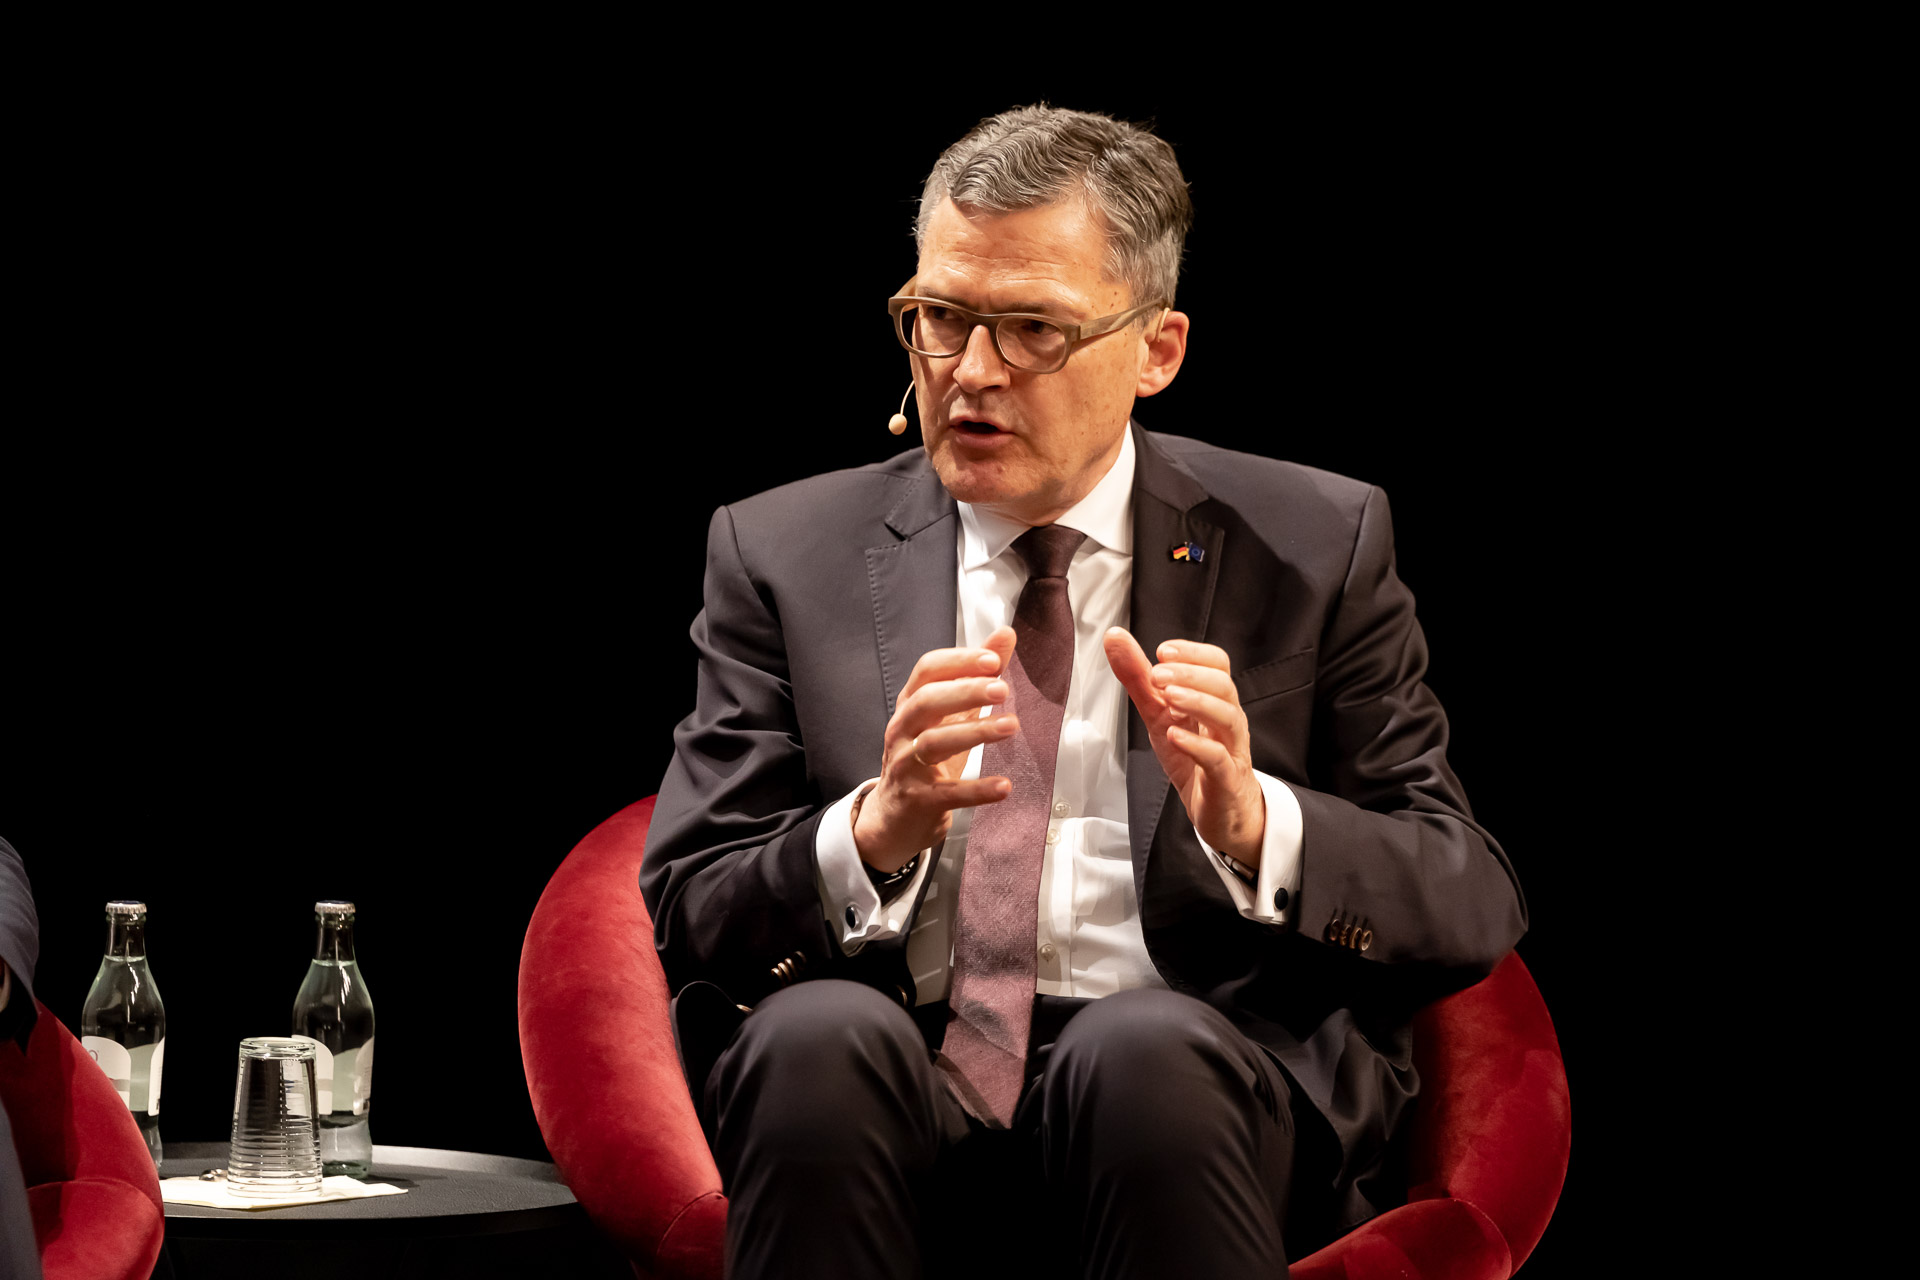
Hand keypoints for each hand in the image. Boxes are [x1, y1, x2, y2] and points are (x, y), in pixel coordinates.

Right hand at [854, 626, 1018, 871]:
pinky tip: (1004, 786)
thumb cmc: (926, 759)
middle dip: (965, 692)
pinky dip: (977, 789)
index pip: (927, 670)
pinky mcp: (918, 800)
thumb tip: (1005, 635)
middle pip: (927, 701)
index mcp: (911, 704)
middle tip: (1002, 690)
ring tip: (1012, 727)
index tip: (993, 660)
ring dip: (975, 732)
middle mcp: (902, 730)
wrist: (894, 817)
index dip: (959, 661)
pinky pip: (947, 792)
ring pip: (934, 743)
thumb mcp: (950, 716)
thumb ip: (976, 676)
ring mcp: (906, 765)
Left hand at [1103, 629, 1265, 863]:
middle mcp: (1227, 720)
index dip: (1193, 653)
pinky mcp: (1225, 780)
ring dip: (1197, 702)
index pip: (1217, 664)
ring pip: (1227, 718)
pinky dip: (1197, 745)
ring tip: (1169, 696)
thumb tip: (1115, 638)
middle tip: (1158, 672)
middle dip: (1190, 674)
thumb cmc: (1195, 759)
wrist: (1222, 812)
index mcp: (1215, 700)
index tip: (1162, 651)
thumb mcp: (1160, 716)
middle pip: (1224, 686)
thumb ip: (1139, 679)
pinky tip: (1175, 736)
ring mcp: (1230, 750)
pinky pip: (1218, 759)